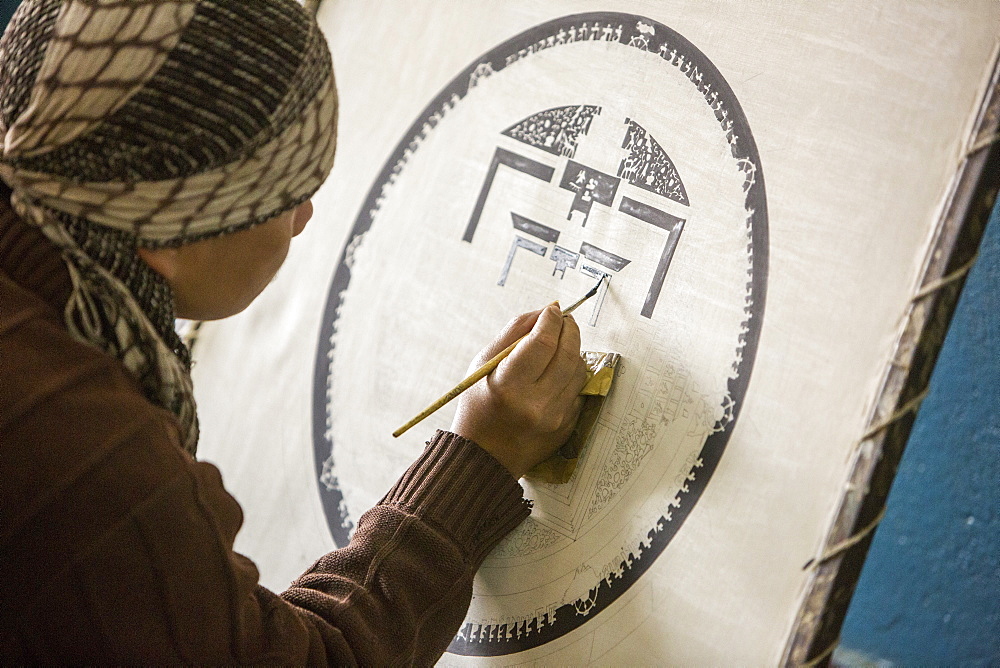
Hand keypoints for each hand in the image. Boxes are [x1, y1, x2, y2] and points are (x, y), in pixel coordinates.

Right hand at [450, 303, 588, 478]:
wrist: (484, 457)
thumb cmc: (478, 406)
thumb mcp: (483, 365)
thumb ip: (513, 332)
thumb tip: (545, 310)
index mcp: (509, 387)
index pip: (542, 342)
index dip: (551, 320)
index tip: (552, 310)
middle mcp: (535, 404)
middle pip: (567, 354)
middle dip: (569, 330)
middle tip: (564, 320)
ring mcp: (555, 419)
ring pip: (579, 372)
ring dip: (572, 352)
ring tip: (558, 347)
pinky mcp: (566, 428)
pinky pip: (579, 391)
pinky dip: (571, 377)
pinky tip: (556, 374)